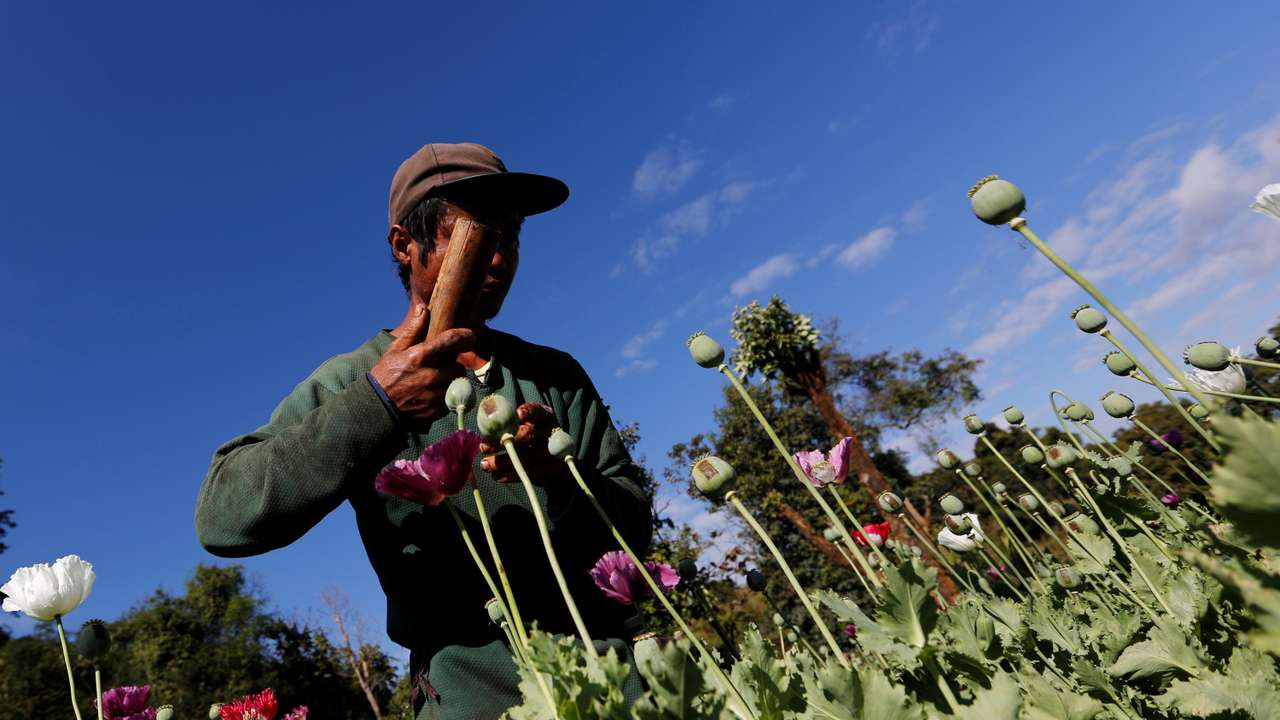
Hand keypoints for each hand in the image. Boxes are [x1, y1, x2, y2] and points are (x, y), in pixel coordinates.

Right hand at [369, 304, 475, 429]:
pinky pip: (450, 398)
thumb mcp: (395, 350)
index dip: (465, 336)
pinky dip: (444, 396)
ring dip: (448, 381)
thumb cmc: (386, 375)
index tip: (470, 336)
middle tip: (438, 368)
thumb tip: (423, 309)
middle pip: (457, 366)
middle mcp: (431, 374)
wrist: (377, 407)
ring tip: (432, 382)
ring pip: (455, 383)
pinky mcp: (437, 409)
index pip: (452, 340)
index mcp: (421, 356)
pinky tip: (429, 395)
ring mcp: (435, 394)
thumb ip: (413, 330)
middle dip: (451, 366)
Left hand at [479, 403, 570, 486]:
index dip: (528, 412)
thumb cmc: (529, 438)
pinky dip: (511, 476)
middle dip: (505, 441)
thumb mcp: (523, 426)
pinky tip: (496, 476)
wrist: (552, 460)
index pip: (537, 411)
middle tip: (484, 447)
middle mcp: (552, 433)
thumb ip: (508, 422)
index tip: (517, 415)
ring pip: (528, 457)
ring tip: (485, 465)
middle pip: (530, 435)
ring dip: (503, 462)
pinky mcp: (554, 470)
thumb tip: (486, 418)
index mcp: (545, 417)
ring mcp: (555, 453)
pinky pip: (532, 474)